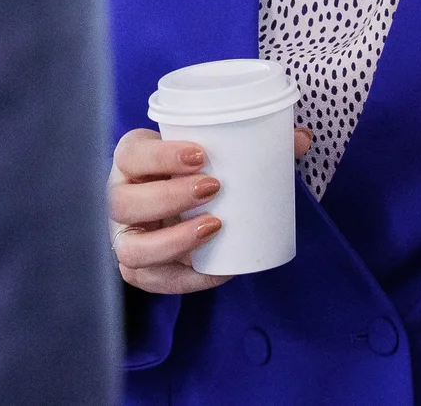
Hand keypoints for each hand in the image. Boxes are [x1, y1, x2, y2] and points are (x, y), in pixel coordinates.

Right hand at [107, 125, 313, 294]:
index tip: (200, 154)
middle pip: (123, 203)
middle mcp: (117, 197)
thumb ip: (254, 142)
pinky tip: (220, 269)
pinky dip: (187, 280)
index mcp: (130, 159)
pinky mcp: (137, 267)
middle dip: (169, 198)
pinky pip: (151, 281)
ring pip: (130, 248)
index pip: (131, 153)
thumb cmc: (190, 170)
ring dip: (173, 242)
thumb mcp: (211, 151)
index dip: (159, 155)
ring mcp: (123, 236)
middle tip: (215, 188)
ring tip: (214, 228)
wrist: (171, 199)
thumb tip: (302, 138)